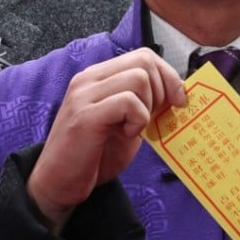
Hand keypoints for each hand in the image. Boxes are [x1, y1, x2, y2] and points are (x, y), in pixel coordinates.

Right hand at [26, 47, 184, 232]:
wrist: (60, 184)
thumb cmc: (95, 155)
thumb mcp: (126, 122)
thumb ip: (144, 102)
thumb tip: (179, 92)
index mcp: (99, 76)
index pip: (143, 55)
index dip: (168, 75)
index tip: (179, 100)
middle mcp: (89, 78)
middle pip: (144, 61)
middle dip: (162, 90)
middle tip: (153, 117)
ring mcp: (84, 94)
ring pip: (138, 78)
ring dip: (148, 106)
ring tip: (134, 128)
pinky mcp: (85, 115)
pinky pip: (128, 102)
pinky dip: (138, 120)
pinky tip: (126, 135)